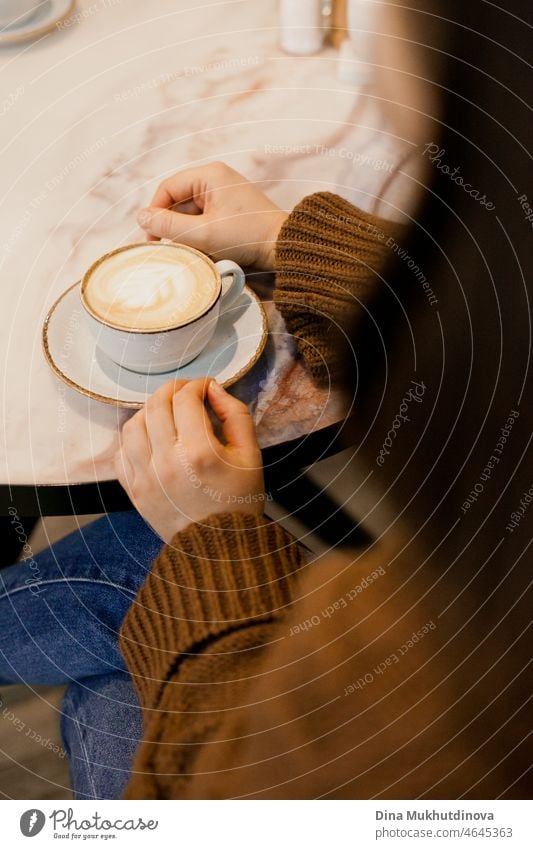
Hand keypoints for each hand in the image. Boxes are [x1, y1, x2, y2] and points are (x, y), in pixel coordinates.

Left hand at [115, 378, 264, 542]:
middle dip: (172, 389)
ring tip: (166, 412)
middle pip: (156, 405)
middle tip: (186, 392)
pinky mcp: (134, 491)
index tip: (205, 387)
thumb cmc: (238, 502)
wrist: (219, 548)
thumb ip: (235, 415)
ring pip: (133, 424)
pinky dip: (133, 438)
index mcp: (200, 452)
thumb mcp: (251, 455)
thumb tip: (214, 390)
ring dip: (149, 410)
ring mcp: (146, 477)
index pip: (185, 398)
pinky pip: (121, 452)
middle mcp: (167, 462)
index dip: (196, 384)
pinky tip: (150, 438)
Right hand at [136, 162, 287, 270]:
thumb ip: (169, 225)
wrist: (284, 247)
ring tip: (191, 251)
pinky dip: (200, 236)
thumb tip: (140, 217)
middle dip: (172, 226)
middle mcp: (216, 179)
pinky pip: (205, 221)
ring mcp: (224, 195)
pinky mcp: (230, 211)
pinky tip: (204, 250)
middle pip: (178, 201)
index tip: (151, 237)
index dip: (155, 213)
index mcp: (209, 175)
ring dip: (186, 234)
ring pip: (191, 214)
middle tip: (168, 249)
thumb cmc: (246, 236)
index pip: (168, 188)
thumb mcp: (203, 233)